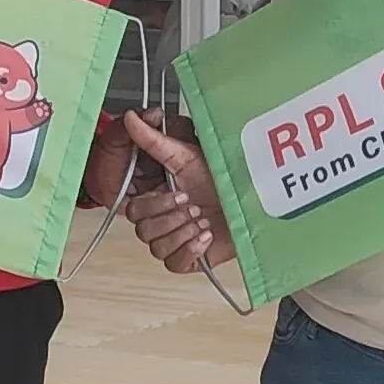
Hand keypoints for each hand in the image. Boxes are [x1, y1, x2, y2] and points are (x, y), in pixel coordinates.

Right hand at [116, 110, 237, 281]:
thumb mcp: (186, 157)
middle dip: (171, 218)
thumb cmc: (222, 179)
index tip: (181, 193)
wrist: (253, 201)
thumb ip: (154, 140)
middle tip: (194, 206)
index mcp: (158, 200)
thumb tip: (131, 118)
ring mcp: (175, 242)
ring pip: (158, 248)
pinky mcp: (190, 260)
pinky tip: (206, 235)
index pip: (134, 211)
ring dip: (182, 232)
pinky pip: (175, 264)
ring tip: (204, 220)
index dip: (155, 205)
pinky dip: (190, 250)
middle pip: (143, 231)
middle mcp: (164, 222)